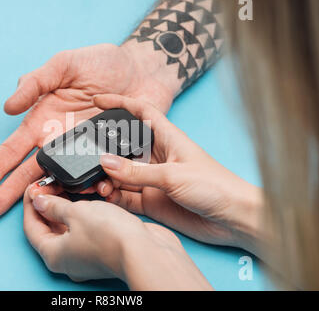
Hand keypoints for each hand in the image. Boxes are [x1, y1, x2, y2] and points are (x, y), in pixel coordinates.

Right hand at [0, 43, 175, 218]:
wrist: (143, 70)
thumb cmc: (102, 63)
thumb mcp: (65, 65)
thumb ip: (37, 82)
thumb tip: (8, 107)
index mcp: (45, 122)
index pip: (15, 147)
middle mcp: (61, 143)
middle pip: (32, 173)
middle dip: (9, 192)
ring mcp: (86, 154)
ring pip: (65, 183)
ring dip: (54, 197)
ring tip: (42, 207)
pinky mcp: (111, 160)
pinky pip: (101, 179)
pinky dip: (97, 188)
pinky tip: (94, 193)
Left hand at [23, 186, 211, 289]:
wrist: (146, 250)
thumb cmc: (110, 236)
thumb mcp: (75, 212)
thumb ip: (54, 206)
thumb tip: (40, 201)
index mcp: (53, 254)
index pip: (31, 227)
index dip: (30, 204)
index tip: (32, 186)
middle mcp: (68, 258)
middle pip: (49, 228)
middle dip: (48, 204)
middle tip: (50, 184)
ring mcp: (86, 254)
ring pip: (70, 227)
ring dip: (68, 206)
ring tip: (68, 186)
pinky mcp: (103, 247)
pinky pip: (87, 228)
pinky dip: (84, 212)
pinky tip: (88, 197)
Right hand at [93, 94, 263, 252]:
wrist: (232, 219)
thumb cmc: (215, 186)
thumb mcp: (172, 174)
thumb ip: (136, 171)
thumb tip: (105, 162)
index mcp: (166, 138)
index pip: (139, 112)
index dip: (119, 103)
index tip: (97, 100)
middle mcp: (156, 157)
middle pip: (122, 147)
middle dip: (103, 150)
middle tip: (85, 156)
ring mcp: (152, 179)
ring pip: (120, 174)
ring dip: (106, 178)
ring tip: (98, 185)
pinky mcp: (151, 200)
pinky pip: (124, 196)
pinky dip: (113, 197)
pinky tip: (106, 197)